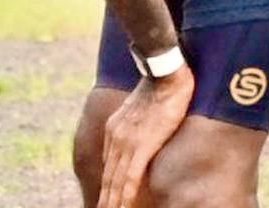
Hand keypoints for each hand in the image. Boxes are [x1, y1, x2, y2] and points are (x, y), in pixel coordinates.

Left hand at [99, 66, 194, 207]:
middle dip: (106, 199)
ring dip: (113, 202)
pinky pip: (130, 176)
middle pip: (108, 176)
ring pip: (116, 180)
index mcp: (114, 130)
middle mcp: (115, 137)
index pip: (108, 165)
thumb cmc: (159, 88)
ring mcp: (126, 142)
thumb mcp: (138, 109)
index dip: (107, 185)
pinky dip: (125, 194)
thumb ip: (136, 127)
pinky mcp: (141, 145)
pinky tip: (122, 206)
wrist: (164, 73)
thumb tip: (140, 141)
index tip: (105, 200)